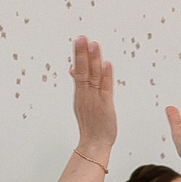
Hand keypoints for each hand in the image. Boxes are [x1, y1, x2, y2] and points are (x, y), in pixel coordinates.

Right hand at [71, 36, 117, 164]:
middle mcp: (86, 94)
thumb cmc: (91, 124)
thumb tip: (74, 70)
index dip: (79, 54)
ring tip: (94, 44)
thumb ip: (80, 85)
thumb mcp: (82, 102)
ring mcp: (95, 99)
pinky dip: (106, 76)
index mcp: (80, 93)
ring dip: (94, 60)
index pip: (79, 70)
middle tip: (82, 37)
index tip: (79, 40)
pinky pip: (105, 88)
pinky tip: (106, 64)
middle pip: (83, 70)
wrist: (94, 144)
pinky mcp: (105, 105)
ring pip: (93, 76)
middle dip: (82, 53)